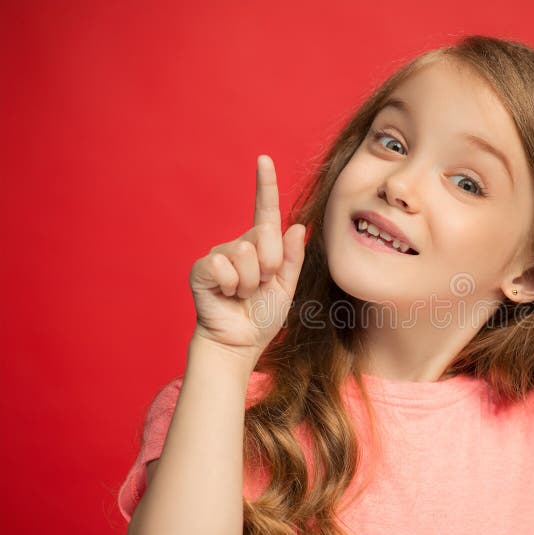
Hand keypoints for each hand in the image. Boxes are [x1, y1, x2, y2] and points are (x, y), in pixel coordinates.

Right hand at [188, 155, 305, 362]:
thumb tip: (298, 225)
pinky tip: (226, 296)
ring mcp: (219, 255)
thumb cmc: (262, 316)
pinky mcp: (202, 268)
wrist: (240, 343)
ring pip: (246, 253)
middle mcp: (239, 245)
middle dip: (270, 266)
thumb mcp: (286, 286)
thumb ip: (292, 257)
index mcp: (261, 247)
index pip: (265, 211)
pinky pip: (224, 266)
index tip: (264, 158)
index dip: (265, 184)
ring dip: (251, 281)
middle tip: (259, 287)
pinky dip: (231, 286)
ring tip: (243, 294)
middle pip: (264, 236)